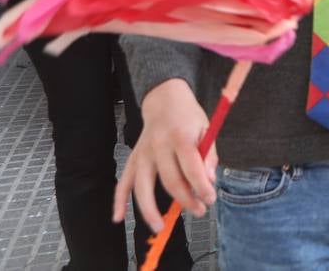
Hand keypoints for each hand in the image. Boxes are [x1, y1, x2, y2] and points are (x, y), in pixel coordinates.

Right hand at [113, 79, 215, 230]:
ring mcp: (143, 153)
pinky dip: (118, 200)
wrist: (165, 100)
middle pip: (170, 181)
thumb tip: (209, 181)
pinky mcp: (133, 158)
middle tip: (199, 211)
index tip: (210, 199)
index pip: (191, 169)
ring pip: (142, 186)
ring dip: (150, 210)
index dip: (202, 188)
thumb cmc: (189, 117)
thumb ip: (209, 156)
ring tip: (159, 227)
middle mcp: (159, 146)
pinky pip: (123, 182)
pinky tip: (118, 217)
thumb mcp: (207, 130)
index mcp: (181, 138)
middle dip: (185, 200)